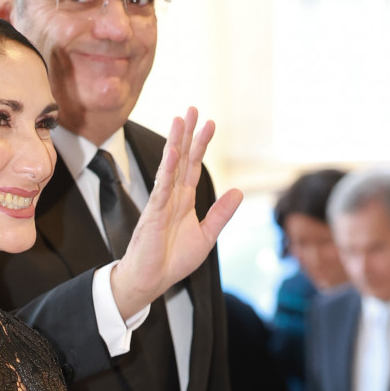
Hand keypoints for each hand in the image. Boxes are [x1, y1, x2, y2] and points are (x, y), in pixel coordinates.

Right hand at [110, 107, 242, 322]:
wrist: (150, 281)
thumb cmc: (172, 261)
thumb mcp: (206, 236)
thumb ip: (221, 214)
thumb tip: (239, 192)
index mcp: (184, 201)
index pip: (194, 167)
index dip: (201, 145)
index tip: (209, 123)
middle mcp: (172, 197)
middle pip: (181, 159)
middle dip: (187, 134)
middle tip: (193, 108)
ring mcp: (161, 203)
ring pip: (170, 166)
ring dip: (175, 142)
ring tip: (180, 118)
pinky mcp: (153, 213)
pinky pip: (161, 187)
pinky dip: (167, 169)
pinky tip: (172, 151)